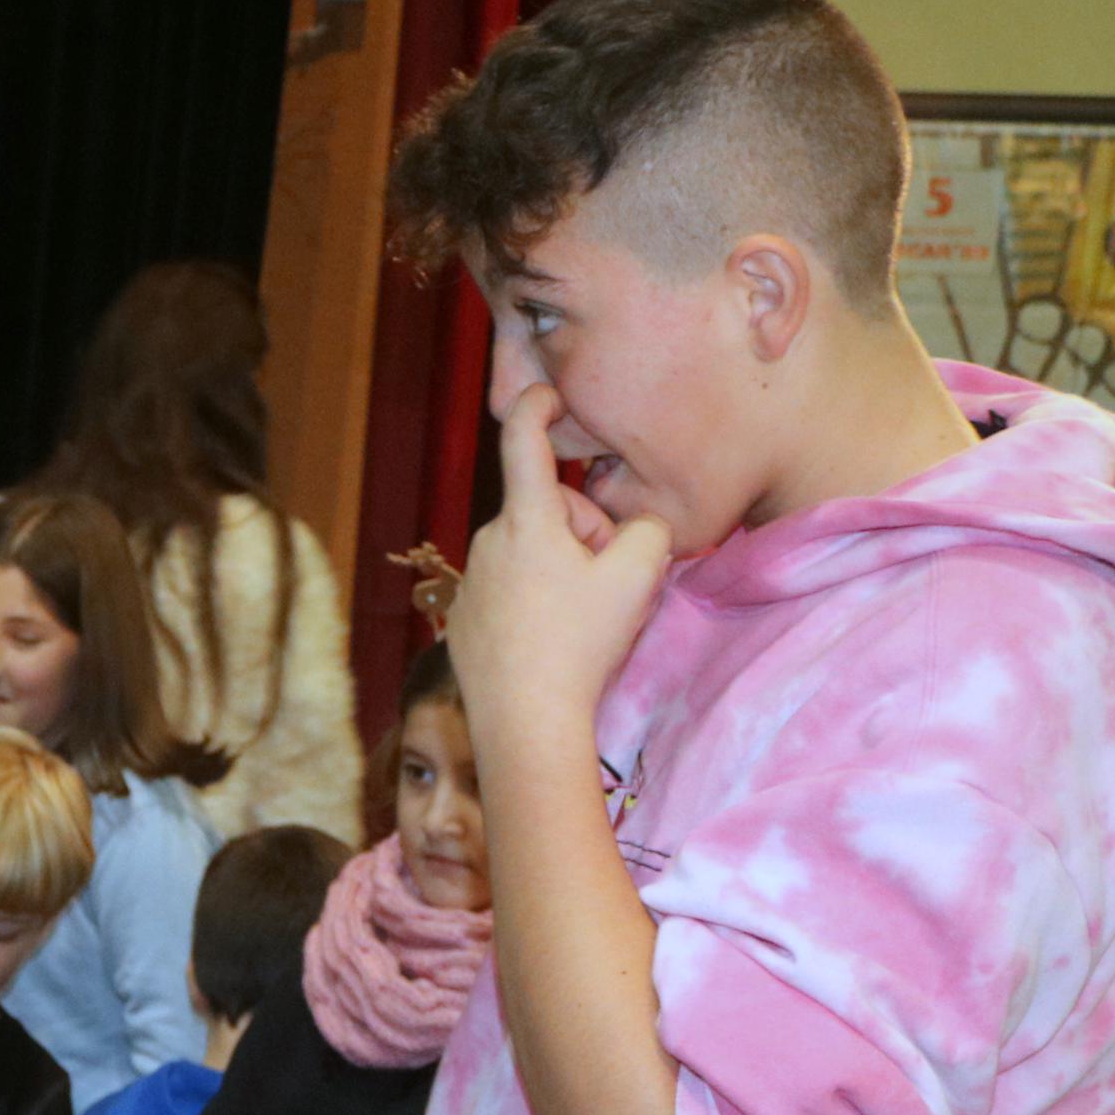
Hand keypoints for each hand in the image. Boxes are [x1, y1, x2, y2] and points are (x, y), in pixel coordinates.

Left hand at [448, 386, 673, 773]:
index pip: (523, 441)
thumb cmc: (581, 642)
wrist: (526, 720)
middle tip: (609, 582)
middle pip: (550, 512)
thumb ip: (649, 529)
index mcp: (525, 520)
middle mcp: (488, 541)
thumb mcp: (640, 575)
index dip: (536, 407)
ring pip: (533, 553)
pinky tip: (553, 641)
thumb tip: (633, 529)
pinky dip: (538, 602)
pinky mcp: (466, 618)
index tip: (547, 394)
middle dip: (586, 534)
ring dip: (565, 570)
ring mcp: (472, 581)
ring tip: (584, 619)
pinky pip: (513, 590)